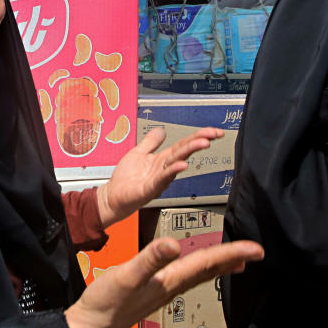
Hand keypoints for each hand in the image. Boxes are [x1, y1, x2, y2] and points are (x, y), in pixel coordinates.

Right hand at [64, 237, 263, 327]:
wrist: (91, 327)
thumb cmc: (106, 303)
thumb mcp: (126, 276)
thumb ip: (150, 259)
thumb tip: (173, 243)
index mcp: (169, 280)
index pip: (207, 262)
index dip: (232, 253)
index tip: (256, 249)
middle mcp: (171, 287)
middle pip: (208, 270)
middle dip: (233, 259)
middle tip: (256, 252)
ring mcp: (163, 291)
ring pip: (198, 275)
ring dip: (218, 265)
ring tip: (235, 260)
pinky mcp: (153, 292)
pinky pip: (184, 279)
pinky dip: (198, 270)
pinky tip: (194, 270)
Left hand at [97, 127, 224, 227]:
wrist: (113, 197)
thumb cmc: (126, 180)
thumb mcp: (138, 153)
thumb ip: (151, 142)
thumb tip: (161, 130)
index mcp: (162, 159)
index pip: (184, 144)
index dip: (198, 136)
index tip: (213, 131)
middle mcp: (164, 169)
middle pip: (185, 151)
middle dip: (200, 141)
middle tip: (214, 134)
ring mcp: (159, 179)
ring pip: (177, 162)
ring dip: (190, 152)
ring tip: (203, 143)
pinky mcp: (150, 188)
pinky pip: (163, 178)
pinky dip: (173, 171)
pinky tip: (182, 164)